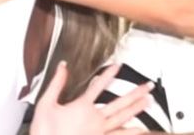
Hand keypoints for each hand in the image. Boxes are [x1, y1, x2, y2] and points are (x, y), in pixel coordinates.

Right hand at [30, 61, 152, 134]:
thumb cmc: (44, 132)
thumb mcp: (45, 104)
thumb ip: (56, 83)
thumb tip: (62, 67)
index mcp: (82, 107)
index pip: (98, 86)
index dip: (109, 74)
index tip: (119, 65)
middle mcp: (95, 119)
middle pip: (120, 103)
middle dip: (136, 93)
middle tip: (148, 86)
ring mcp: (99, 132)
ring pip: (123, 119)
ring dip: (138, 110)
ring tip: (149, 103)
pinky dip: (130, 132)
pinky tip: (141, 129)